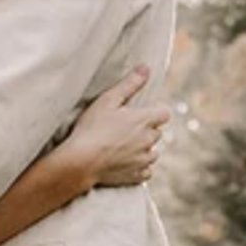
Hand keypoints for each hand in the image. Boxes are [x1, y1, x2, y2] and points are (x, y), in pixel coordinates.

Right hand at [63, 65, 170, 188]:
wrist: (80, 162)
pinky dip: (139, 167)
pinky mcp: (137, 176)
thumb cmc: (91, 128)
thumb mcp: (107, 100)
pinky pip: (146, 171)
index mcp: (145, 120)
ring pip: (152, 152)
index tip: (139, 113)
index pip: (165, 113)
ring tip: (122, 147)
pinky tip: (124, 162)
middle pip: (157, 132)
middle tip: (124, 129)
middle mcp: (149, 140)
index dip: (154, 111)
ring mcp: (144, 160)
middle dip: (146, 130)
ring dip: (143, 149)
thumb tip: (145, 68)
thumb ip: (129, 84)